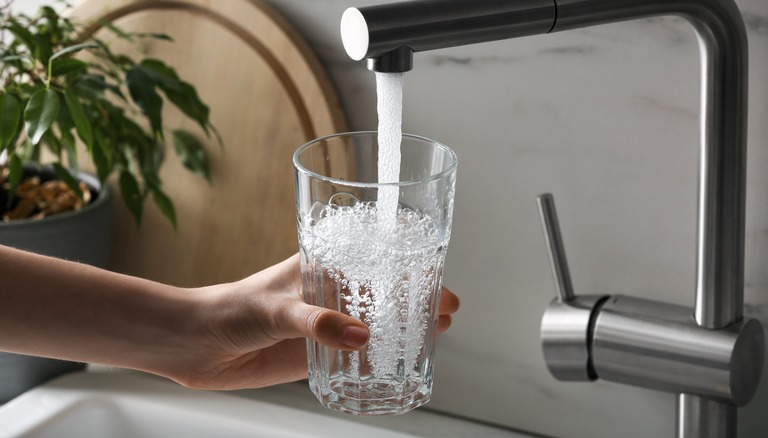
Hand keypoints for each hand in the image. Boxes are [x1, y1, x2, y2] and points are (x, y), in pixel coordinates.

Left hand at [163, 254, 459, 389]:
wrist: (198, 345)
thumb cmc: (231, 308)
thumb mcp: (276, 309)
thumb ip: (317, 322)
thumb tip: (360, 337)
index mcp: (323, 265)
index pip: (376, 257)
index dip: (411, 263)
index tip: (438, 274)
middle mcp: (331, 292)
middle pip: (386, 290)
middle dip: (419, 297)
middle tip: (447, 310)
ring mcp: (328, 324)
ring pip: (378, 322)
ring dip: (406, 327)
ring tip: (435, 333)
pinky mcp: (319, 353)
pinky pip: (358, 355)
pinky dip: (381, 358)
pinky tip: (400, 363)